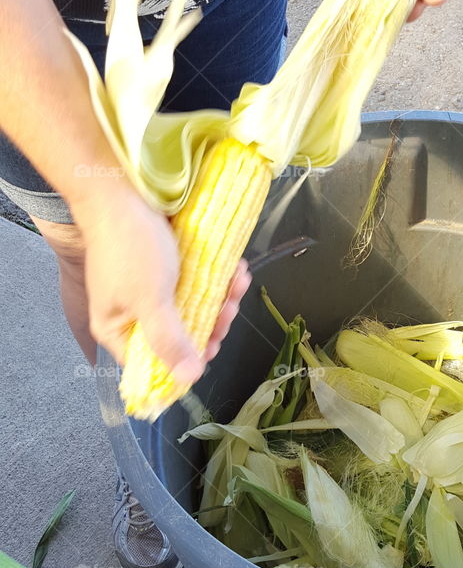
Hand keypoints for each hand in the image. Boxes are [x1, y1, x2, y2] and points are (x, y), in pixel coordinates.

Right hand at [75, 184, 249, 380]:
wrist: (123, 189)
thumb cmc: (130, 248)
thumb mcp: (150, 299)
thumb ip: (168, 339)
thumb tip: (188, 378)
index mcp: (117, 329)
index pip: (154, 362)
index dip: (186, 359)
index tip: (214, 345)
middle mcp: (132, 314)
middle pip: (179, 335)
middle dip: (212, 322)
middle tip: (230, 307)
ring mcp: (151, 290)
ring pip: (194, 307)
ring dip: (221, 298)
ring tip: (239, 282)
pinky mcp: (167, 268)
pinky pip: (197, 282)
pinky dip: (218, 278)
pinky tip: (236, 269)